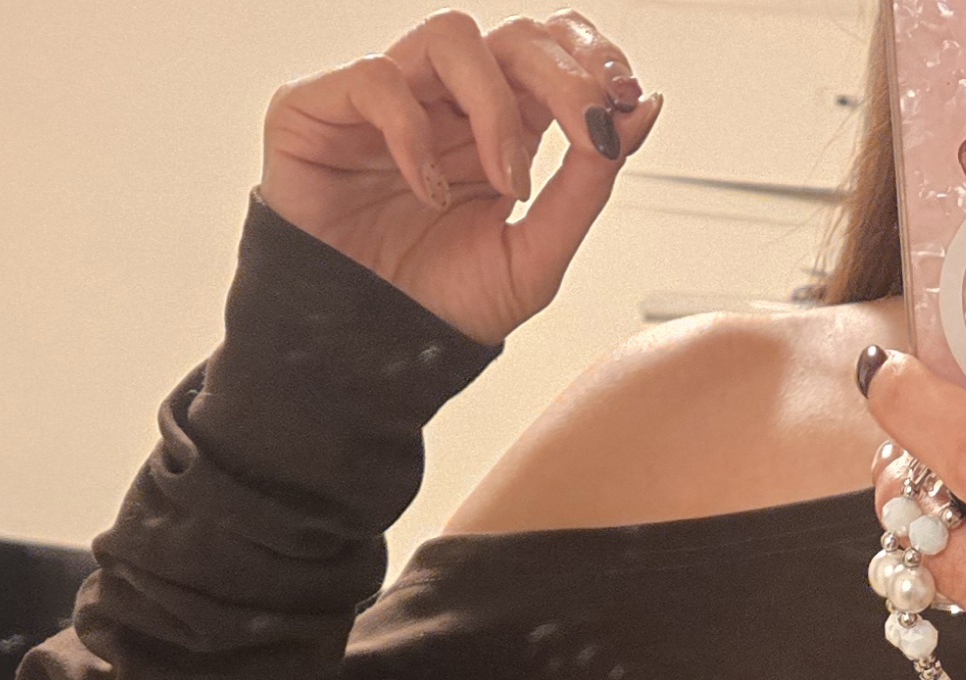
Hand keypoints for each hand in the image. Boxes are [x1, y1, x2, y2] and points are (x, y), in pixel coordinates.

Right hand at [259, 11, 660, 346]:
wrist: (366, 357)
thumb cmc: (439, 307)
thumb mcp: (535, 259)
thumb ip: (587, 186)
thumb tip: (644, 109)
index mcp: (499, 128)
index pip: (551, 51)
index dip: (590, 57)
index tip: (625, 97)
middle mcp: (446, 103)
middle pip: (514, 35)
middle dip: (563, 73)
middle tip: (588, 126)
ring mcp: (386, 98)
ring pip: (452, 36)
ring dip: (495, 106)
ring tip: (505, 182)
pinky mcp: (321, 107)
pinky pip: (378, 81)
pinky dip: (414, 133)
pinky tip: (430, 191)